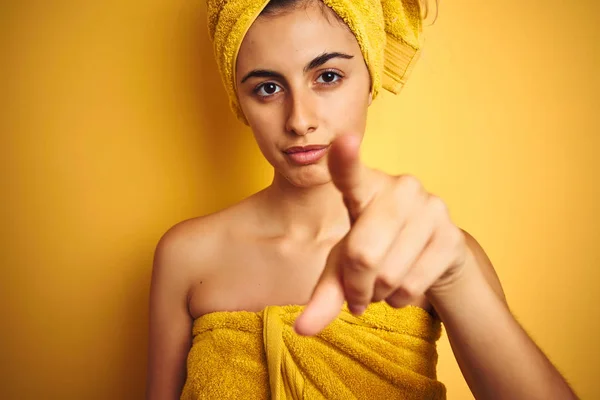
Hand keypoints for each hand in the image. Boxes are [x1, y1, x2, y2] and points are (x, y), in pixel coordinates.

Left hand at [294, 134, 467, 335]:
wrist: (434, 257)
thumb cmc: (378, 251)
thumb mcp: (344, 268)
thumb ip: (325, 294)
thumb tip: (301, 330)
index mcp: (365, 187)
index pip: (351, 173)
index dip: (346, 159)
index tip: (344, 140)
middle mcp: (401, 188)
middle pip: (362, 254)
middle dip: (355, 286)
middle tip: (358, 292)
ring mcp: (431, 208)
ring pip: (388, 275)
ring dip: (378, 294)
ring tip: (382, 284)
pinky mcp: (451, 236)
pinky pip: (412, 285)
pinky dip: (399, 300)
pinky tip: (402, 286)